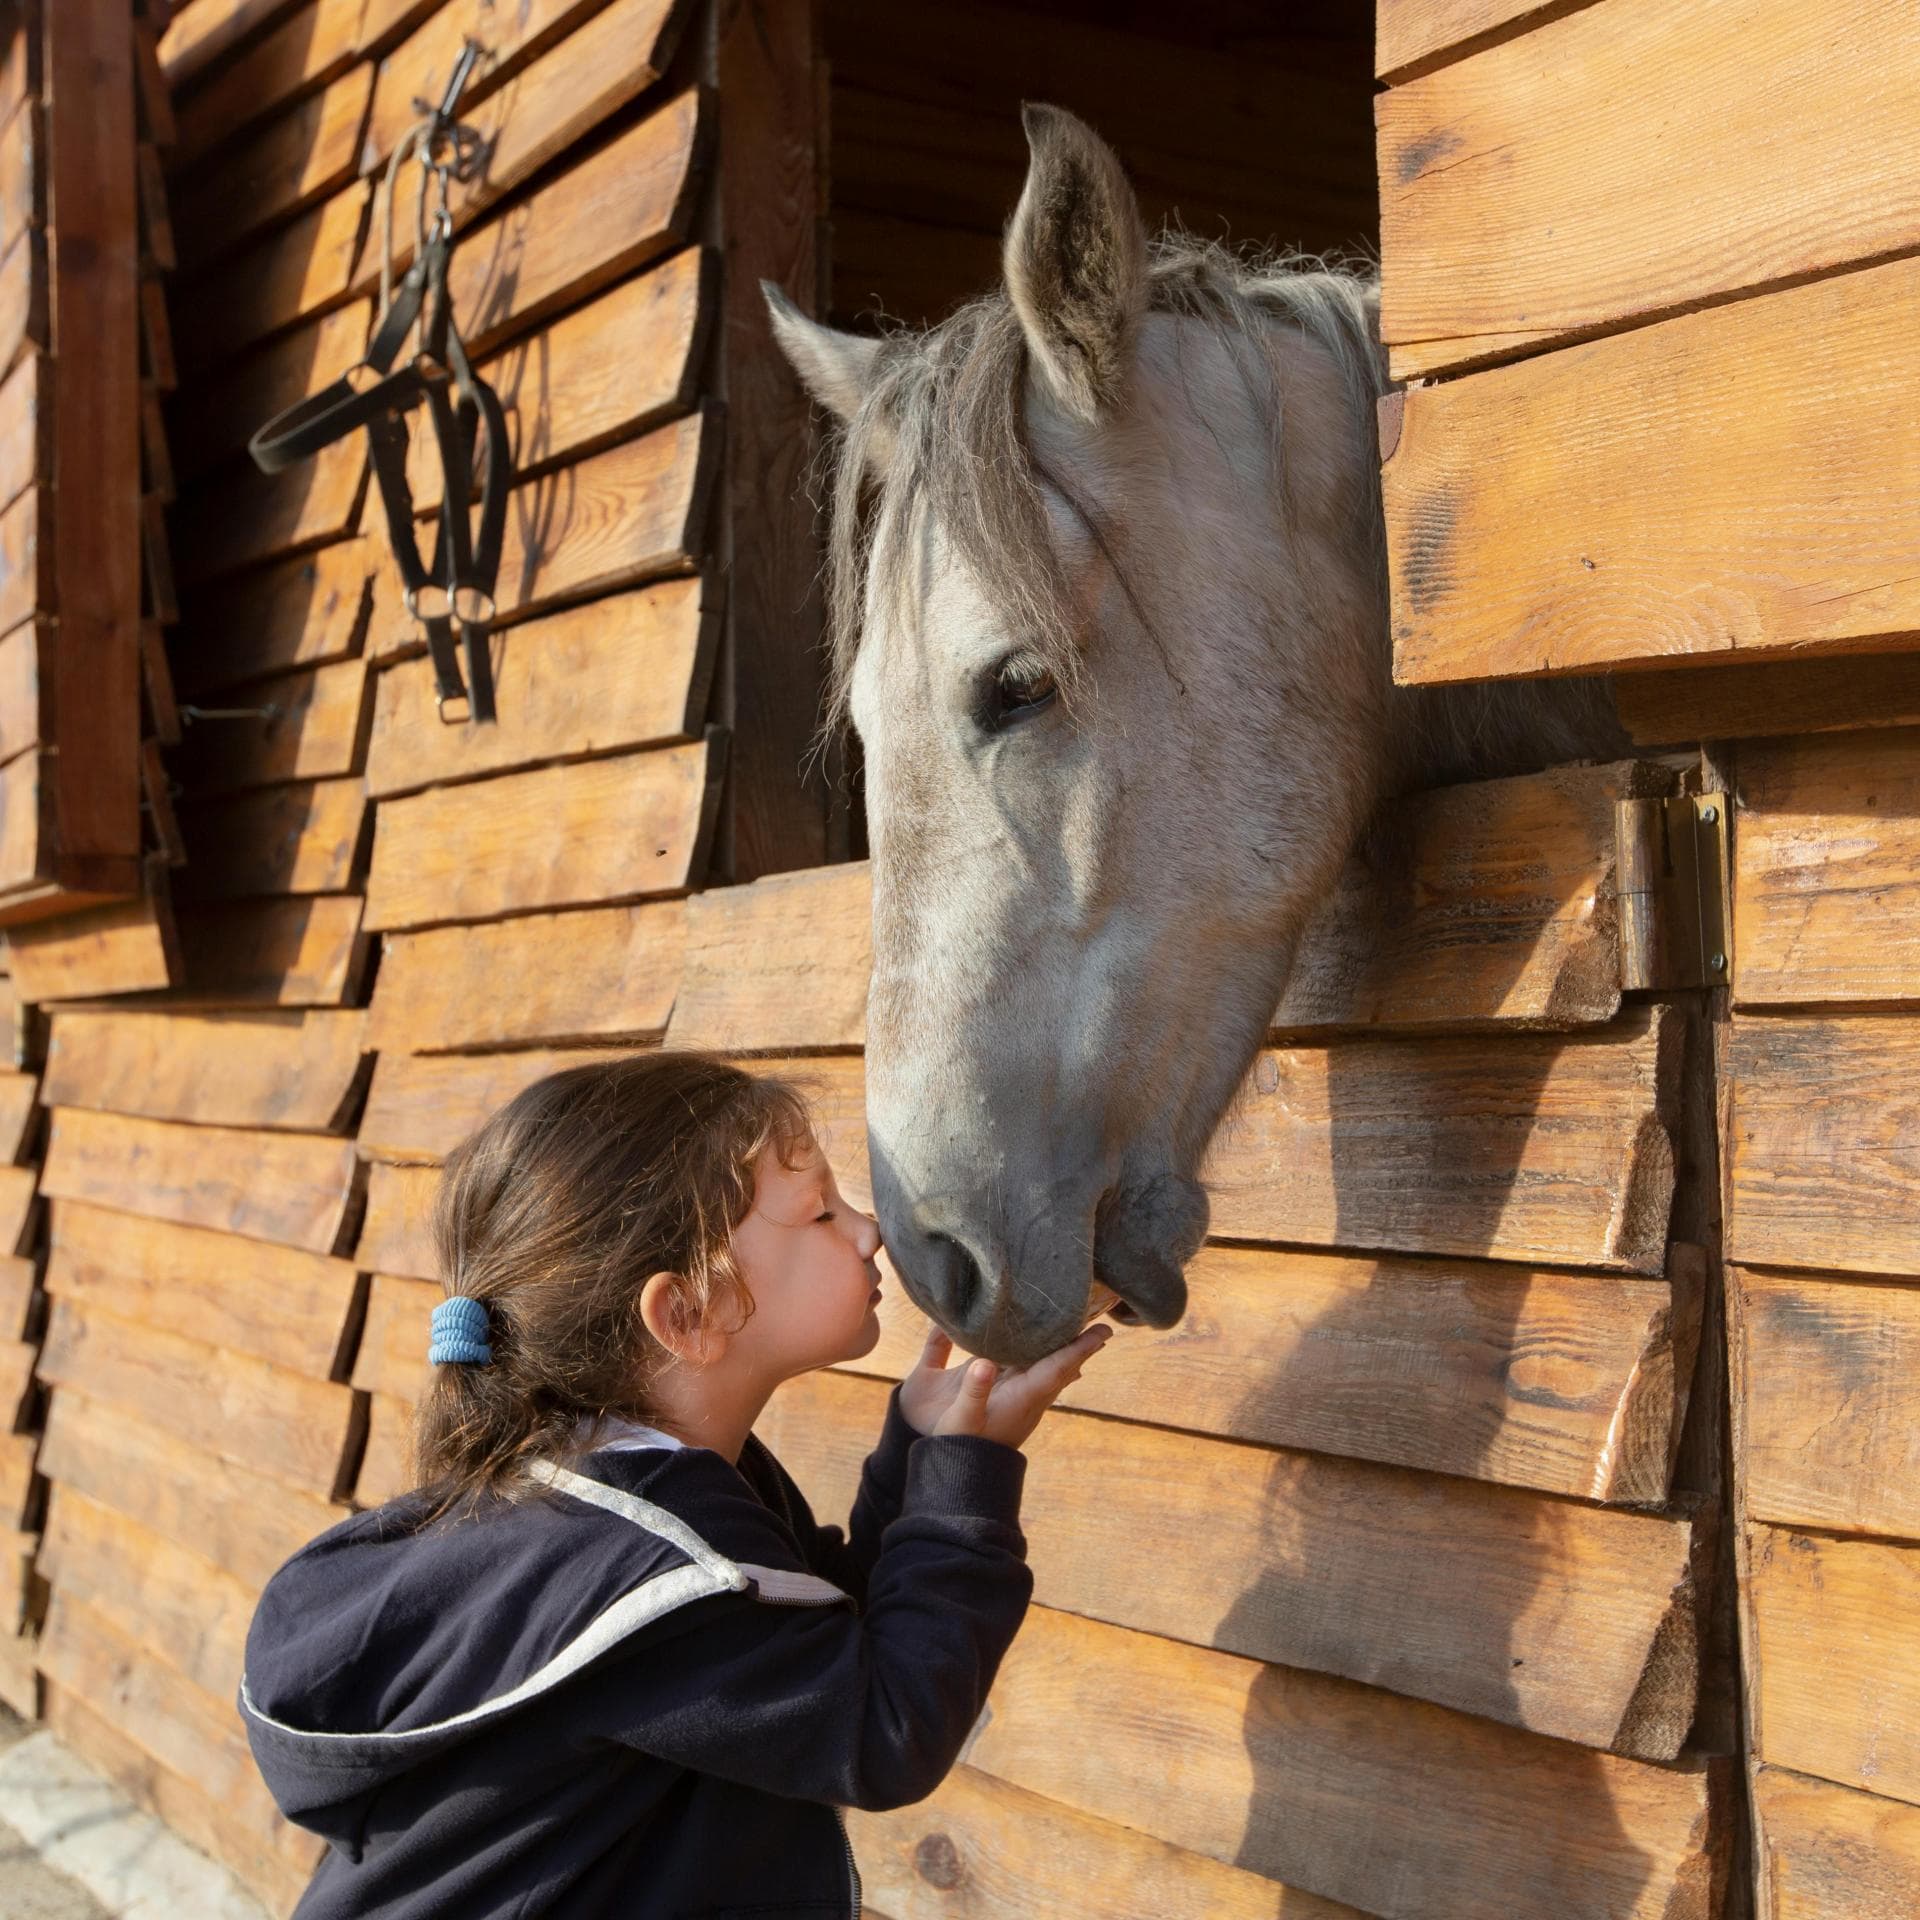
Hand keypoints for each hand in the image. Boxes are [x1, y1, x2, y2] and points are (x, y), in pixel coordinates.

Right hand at [898, 1321, 1113, 1451]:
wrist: (952, 1471)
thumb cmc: (958, 1444)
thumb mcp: (962, 1419)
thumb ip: (974, 1391)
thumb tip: (986, 1362)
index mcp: (1022, 1399)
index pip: (1058, 1369)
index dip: (1080, 1349)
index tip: (1105, 1331)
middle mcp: (1024, 1396)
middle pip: (1058, 1367)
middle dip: (1078, 1346)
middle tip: (1102, 1324)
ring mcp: (1012, 1398)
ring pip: (1042, 1369)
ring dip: (1058, 1350)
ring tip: (1076, 1332)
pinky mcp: (996, 1398)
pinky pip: (1020, 1371)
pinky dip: (1031, 1356)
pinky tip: (1033, 1350)